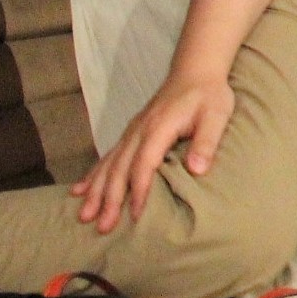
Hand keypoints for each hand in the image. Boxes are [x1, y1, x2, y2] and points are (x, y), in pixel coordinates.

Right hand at [70, 70, 234, 233]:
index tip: (135, 215)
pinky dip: (93, 175)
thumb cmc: (208, 95)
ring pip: (109, 165)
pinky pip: (108, 156)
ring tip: (84, 216)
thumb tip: (198, 170)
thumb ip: (206, 141)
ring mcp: (132, 132)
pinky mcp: (131, 133)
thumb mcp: (216, 115)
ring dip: (96, 191)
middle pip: (120, 169)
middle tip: (102, 226)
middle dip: (110, 199)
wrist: (194, 71)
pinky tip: (80, 191)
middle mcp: (139, 131)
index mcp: (158, 128)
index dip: (138, 190)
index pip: (144, 165)